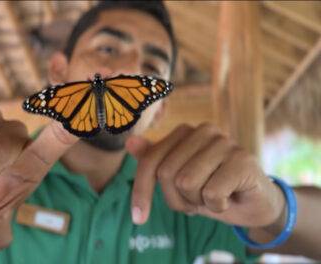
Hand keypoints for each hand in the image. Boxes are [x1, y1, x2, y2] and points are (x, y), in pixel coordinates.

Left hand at [126, 123, 284, 227]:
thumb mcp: (177, 180)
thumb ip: (154, 160)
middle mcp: (204, 130)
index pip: (150, 161)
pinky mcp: (243, 160)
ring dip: (197, 202)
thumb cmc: (212, 188)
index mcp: (185, 132)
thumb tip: (130, 142)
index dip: (141, 191)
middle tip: (197, 200)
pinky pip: (211, 194)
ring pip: (186, 183)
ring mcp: (225, 142)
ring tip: (214, 197)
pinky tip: (229, 199)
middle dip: (177, 199)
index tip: (138, 217)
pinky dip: (217, 207)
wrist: (254, 204)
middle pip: (166, 173)